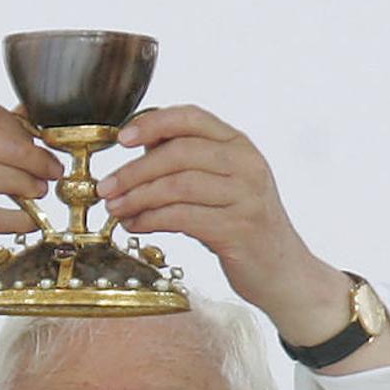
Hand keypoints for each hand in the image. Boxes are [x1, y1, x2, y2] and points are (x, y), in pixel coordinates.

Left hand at [97, 105, 379, 358]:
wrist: (283, 271)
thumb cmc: (242, 224)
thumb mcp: (222, 184)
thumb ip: (188, 163)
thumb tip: (139, 148)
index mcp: (239, 145)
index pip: (192, 118)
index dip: (153, 123)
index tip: (121, 138)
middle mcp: (247, 165)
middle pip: (180, 153)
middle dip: (135, 170)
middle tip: (106, 186)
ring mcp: (246, 197)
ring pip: (178, 186)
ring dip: (138, 197)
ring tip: (115, 208)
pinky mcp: (238, 229)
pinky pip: (183, 218)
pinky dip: (152, 220)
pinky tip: (135, 225)